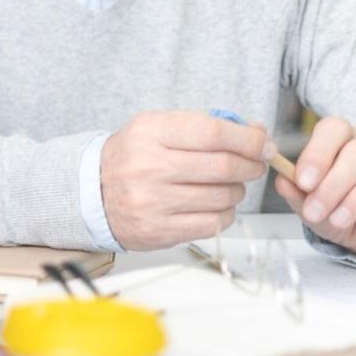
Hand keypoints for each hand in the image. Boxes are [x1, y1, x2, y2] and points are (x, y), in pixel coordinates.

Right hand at [100, 111, 268, 249]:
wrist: (93, 191)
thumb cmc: (135, 156)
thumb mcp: (160, 127)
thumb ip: (206, 125)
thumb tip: (257, 133)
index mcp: (149, 133)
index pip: (212, 133)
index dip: (248, 139)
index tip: (262, 144)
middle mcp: (148, 167)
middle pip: (222, 166)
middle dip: (250, 165)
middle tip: (254, 164)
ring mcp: (152, 202)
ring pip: (222, 197)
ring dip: (237, 190)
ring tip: (227, 185)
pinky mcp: (159, 229)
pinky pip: (213, 223)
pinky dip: (225, 213)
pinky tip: (215, 204)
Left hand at [272, 116, 355, 266]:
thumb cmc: (335, 214)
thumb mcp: (311, 206)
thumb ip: (296, 193)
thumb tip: (284, 181)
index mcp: (343, 141)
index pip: (333, 129)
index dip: (317, 154)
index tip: (303, 182)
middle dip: (333, 184)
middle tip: (315, 211)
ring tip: (338, 220)